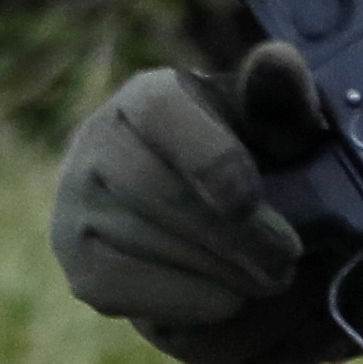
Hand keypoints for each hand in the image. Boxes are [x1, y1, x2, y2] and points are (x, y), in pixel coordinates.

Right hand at [48, 45, 323, 330]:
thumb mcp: (279, 124)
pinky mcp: (79, 266)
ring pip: (145, 245)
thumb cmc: (258, 163)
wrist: (221, 230)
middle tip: (285, 259)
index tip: (254, 202)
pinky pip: (122, 289)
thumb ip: (283, 93)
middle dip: (234, 236)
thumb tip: (277, 62)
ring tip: (267, 279)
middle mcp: (96, 143)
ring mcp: (77, 206)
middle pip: (155, 191)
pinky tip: (226, 297)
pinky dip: (185, 300)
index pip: (159, 111)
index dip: (211, 160)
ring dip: (221, 272)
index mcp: (149, 97)